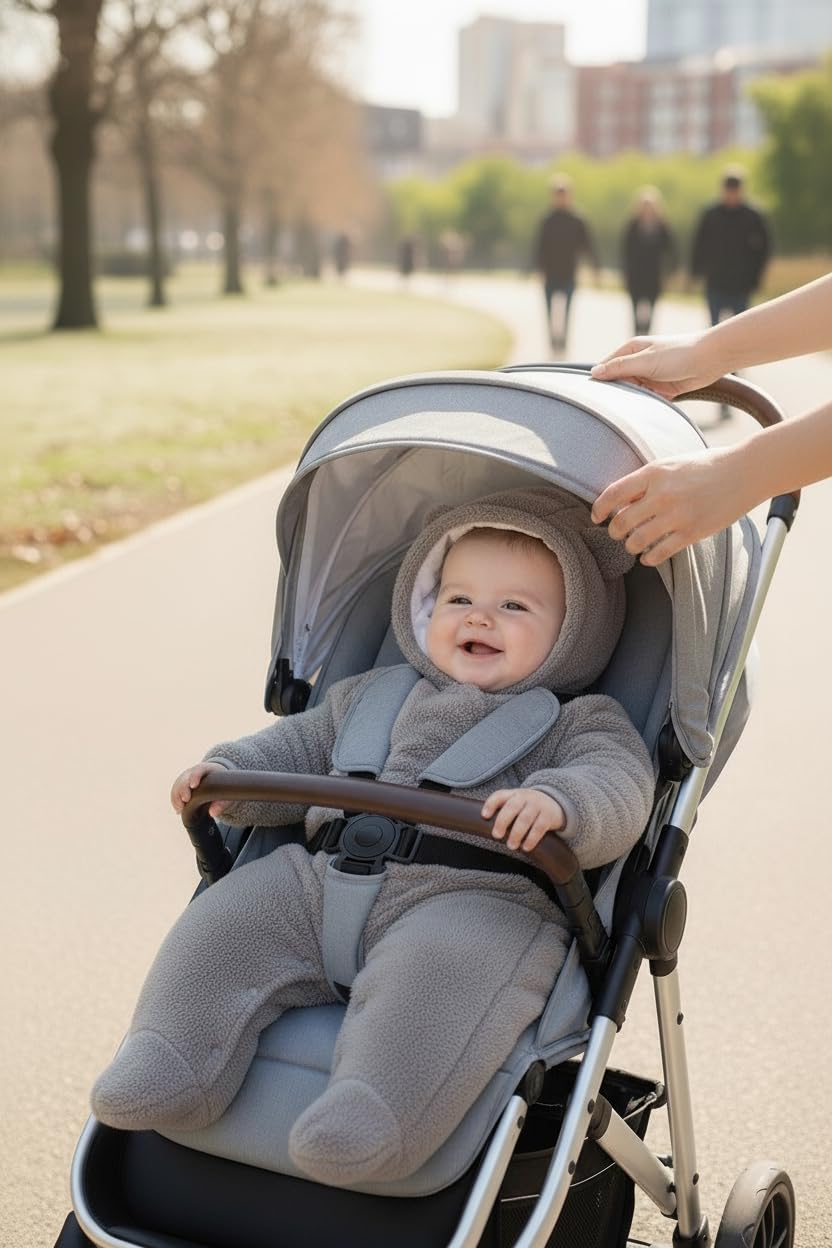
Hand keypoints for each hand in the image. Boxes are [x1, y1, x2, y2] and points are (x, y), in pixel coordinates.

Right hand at [170, 761, 228, 816]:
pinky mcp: (179, 785)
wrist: (214, 778)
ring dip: (177, 798)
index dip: (195, 777)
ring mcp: (184, 778)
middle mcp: (192, 772)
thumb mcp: (225, 792)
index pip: (199, 770)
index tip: (193, 786)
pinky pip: (174, 792)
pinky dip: (175, 802)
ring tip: (180, 810)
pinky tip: (179, 811)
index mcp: (206, 769)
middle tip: (185, 800)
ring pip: (177, 786)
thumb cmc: (221, 785)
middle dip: (183, 789)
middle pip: (185, 779)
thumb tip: (212, 813)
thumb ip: (222, 803)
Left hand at [481, 788, 564, 852]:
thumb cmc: (527, 807)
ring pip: (525, 818)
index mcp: (513, 794)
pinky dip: (532, 838)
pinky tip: (526, 847)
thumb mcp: (516, 803)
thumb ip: (502, 811)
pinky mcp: (548, 816)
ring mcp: (537, 805)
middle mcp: (525, 797)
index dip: (490, 804)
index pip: (499, 796)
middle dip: (502, 821)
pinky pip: (539, 827)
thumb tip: (483, 828)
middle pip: (512, 807)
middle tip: (496, 836)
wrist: (554, 803)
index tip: (484, 816)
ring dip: (517, 833)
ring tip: (511, 846)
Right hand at [590, 331, 720, 397]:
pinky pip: (646, 400)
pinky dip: (645, 405)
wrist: (710, 360)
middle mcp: (638, 363)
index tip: (593, 396)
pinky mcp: (660, 389)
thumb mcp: (645, 360)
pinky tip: (643, 411)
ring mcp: (649, 376)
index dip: (599, 380)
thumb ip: (620, 367)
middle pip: (618, 382)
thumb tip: (594, 373)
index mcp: (631, 350)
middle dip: (616, 394)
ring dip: (632, 401)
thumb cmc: (679, 354)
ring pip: (632, 393)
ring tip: (628, 410)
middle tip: (609, 408)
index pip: (606, 366)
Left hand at [591, 445, 744, 563]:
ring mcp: (677, 515)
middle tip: (617, 533)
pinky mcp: (692, 532)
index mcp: (654, 473)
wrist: (744, 471)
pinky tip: (648, 557)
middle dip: (614, 531)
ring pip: (636, 541)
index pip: (613, 494)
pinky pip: (659, 553)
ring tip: (633, 544)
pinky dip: (648, 558)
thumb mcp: (671, 464)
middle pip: (620, 522)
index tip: (597, 517)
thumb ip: (647, 482)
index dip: (599, 509)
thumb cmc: (706, 466)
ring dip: (630, 546)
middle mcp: (662, 494)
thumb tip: (620, 503)